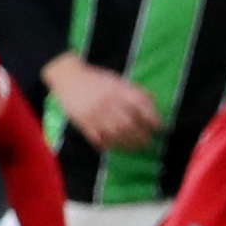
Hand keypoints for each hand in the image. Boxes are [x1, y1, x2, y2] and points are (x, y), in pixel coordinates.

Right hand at [42, 55, 161, 150]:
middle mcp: (107, 102)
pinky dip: (108, 145)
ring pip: (115, 133)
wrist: (68, 77)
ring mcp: (95, 114)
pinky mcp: (83, 122)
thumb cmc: (95, 79)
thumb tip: (153, 99)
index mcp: (117, 89)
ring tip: (136, 148)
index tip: (157, 126)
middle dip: (141, 135)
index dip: (151, 116)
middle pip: (128, 123)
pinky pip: (98, 138)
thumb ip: (133, 90)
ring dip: (128, 143)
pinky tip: (115, 148)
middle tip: (148, 141)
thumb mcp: (116, 80)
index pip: (139, 104)